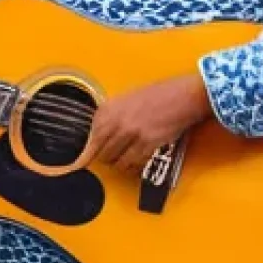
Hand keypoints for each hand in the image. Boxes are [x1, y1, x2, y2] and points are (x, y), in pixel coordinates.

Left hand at [83, 73, 213, 174]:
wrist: (182, 95)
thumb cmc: (156, 95)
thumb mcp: (123, 101)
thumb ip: (108, 119)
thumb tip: (95, 139)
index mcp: (108, 110)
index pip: (90, 140)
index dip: (85, 156)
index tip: (79, 165)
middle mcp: (117, 122)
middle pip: (102, 154)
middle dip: (106, 158)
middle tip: (112, 157)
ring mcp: (132, 134)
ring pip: (117, 162)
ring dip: (120, 164)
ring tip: (125, 158)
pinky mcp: (148, 144)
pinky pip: (134, 164)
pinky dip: (133, 166)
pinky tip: (136, 162)